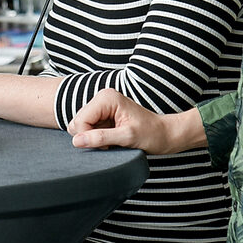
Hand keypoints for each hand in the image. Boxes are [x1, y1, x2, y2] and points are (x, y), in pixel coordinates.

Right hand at [66, 88, 193, 154]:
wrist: (166, 134)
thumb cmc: (151, 134)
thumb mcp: (127, 138)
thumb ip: (100, 138)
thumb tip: (77, 141)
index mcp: (106, 98)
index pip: (80, 121)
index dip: (89, 137)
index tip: (108, 145)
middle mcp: (102, 98)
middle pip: (77, 122)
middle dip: (90, 136)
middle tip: (111, 142)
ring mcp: (102, 105)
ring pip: (81, 126)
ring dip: (94, 137)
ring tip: (113, 139)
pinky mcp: (103, 114)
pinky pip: (88, 128)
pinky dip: (97, 136)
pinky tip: (112, 137)